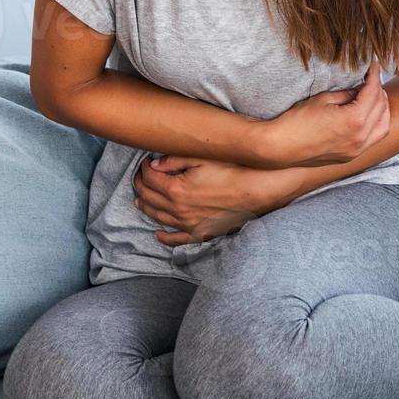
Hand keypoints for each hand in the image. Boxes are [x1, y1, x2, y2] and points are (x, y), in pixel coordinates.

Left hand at [133, 153, 303, 245]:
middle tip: (139, 177)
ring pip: (159, 218)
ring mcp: (189, 224)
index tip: (145, 162)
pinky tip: (158, 234)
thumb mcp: (203, 158)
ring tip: (140, 200)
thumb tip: (153, 165)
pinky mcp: (202, 232)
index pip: (150, 178)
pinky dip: (165, 238)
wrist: (259, 190)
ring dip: (146, 208)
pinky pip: (178, 240)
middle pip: (150, 198)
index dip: (144, 169)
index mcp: (176, 189)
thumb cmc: (233, 169)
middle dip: (141, 186)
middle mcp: (178, 210)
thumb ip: (175, 160)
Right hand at [258, 60, 390, 167]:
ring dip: (383, 110)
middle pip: (381, 108)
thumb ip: (347, 94)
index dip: (375, 76)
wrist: (281, 147)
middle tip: (373, 79)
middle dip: (379, 91)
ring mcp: (356, 150)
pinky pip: (373, 139)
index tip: (374, 66)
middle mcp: (360, 137)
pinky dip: (377, 125)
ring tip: (376, 97)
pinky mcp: (350, 156)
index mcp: (354, 120)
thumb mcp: (323, 100)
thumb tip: (360, 90)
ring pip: (383, 126)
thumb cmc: (297, 121)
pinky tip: (371, 116)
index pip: (372, 93)